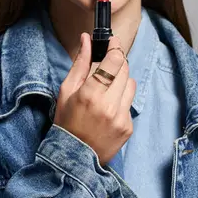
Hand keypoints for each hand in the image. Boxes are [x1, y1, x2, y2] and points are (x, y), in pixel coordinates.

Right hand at [53, 33, 135, 165]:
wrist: (74, 157)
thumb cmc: (66, 122)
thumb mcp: (66, 91)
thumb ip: (80, 63)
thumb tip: (87, 39)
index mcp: (91, 94)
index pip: (114, 61)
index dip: (115, 47)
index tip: (113, 41)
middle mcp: (109, 105)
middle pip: (125, 69)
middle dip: (117, 63)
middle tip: (106, 65)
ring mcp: (121, 117)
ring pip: (131, 84)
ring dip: (121, 81)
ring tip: (106, 90)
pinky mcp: (128, 127)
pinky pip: (130, 103)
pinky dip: (121, 100)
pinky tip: (108, 109)